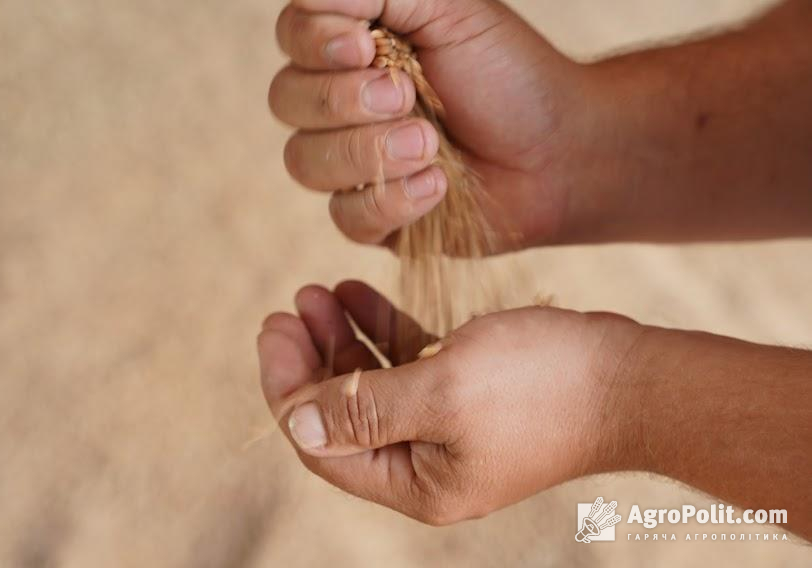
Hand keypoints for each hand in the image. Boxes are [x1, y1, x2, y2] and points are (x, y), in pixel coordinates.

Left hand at [257, 281, 642, 523]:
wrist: (632, 379)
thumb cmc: (544, 385)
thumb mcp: (444, 391)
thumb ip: (364, 408)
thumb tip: (293, 425)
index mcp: (415, 482)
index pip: (323, 444)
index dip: (289, 388)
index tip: (272, 329)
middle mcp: (425, 464)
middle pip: (342, 414)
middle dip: (311, 359)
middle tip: (289, 306)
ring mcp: (446, 430)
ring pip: (371, 384)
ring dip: (342, 338)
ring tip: (317, 291)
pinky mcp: (467, 396)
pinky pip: (407, 365)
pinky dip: (381, 332)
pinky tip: (358, 295)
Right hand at [269, 0, 589, 249]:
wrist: (558, 151)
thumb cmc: (508, 74)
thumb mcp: (452, 10)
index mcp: (351, 47)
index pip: (292, 36)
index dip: (315, 43)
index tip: (365, 46)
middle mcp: (338, 104)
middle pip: (286, 101)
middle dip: (342, 100)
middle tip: (406, 95)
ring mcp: (351, 165)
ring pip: (305, 162)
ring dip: (367, 152)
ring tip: (431, 143)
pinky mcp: (372, 217)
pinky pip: (347, 217)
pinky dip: (392, 202)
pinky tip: (437, 187)